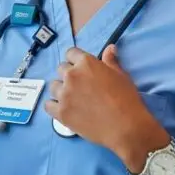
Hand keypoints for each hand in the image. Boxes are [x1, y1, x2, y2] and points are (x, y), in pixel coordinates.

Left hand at [44, 46, 162, 158]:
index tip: (81, 68)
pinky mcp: (61, 113)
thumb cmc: (126, 99)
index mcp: (86, 63)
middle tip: (80, 85)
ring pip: (53, 86)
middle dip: (68, 74)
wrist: (125, 127)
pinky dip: (54, 106)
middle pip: (61, 69)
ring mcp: (64, 94)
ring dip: (61, 90)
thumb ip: (111, 61)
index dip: (75, 60)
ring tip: (72, 99)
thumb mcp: (121, 75)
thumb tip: (109, 48)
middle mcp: (71, 75)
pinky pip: (48, 105)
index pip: (71, 53)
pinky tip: (64, 109)